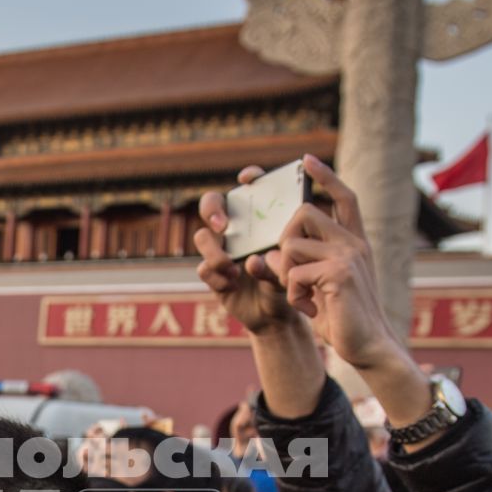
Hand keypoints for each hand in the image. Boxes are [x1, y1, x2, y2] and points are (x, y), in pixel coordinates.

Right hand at [194, 167, 302, 334]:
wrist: (276, 314)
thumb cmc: (287, 282)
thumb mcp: (290, 269)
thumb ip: (274, 262)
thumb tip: (252, 260)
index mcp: (258, 218)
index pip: (251, 187)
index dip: (249, 177)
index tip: (248, 179)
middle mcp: (235, 229)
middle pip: (211, 203)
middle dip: (212, 209)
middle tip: (223, 225)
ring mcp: (220, 249)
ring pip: (201, 236)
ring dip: (214, 251)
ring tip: (232, 268)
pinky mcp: (212, 273)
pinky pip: (203, 268)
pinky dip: (217, 277)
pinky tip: (231, 285)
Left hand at [271, 158, 407, 373]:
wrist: (368, 346)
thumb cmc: (342, 317)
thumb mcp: (319, 285)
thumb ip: (300, 265)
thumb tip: (272, 254)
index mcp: (353, 241)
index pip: (342, 197)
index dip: (325, 176)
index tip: (306, 160)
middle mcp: (353, 242)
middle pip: (304, 212)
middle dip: (285, 238)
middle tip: (290, 269)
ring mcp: (348, 255)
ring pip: (292, 244)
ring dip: (286, 274)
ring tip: (303, 296)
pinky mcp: (339, 273)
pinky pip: (293, 273)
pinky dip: (293, 295)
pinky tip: (309, 309)